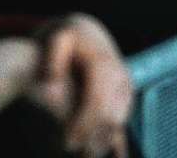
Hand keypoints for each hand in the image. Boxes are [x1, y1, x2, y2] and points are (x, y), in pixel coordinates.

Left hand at [30, 15, 132, 157]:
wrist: (88, 32)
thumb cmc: (67, 39)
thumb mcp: (56, 40)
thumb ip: (52, 58)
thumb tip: (51, 81)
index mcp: (104, 65)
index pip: (97, 104)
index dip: (83, 126)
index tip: (66, 142)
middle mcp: (120, 77)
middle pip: (110, 118)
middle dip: (92, 139)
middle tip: (71, 151)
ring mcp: (126, 86)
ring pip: (118, 123)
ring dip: (101, 141)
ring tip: (80, 153)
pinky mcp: (126, 95)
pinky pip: (121, 120)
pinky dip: (110, 136)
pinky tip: (97, 151)